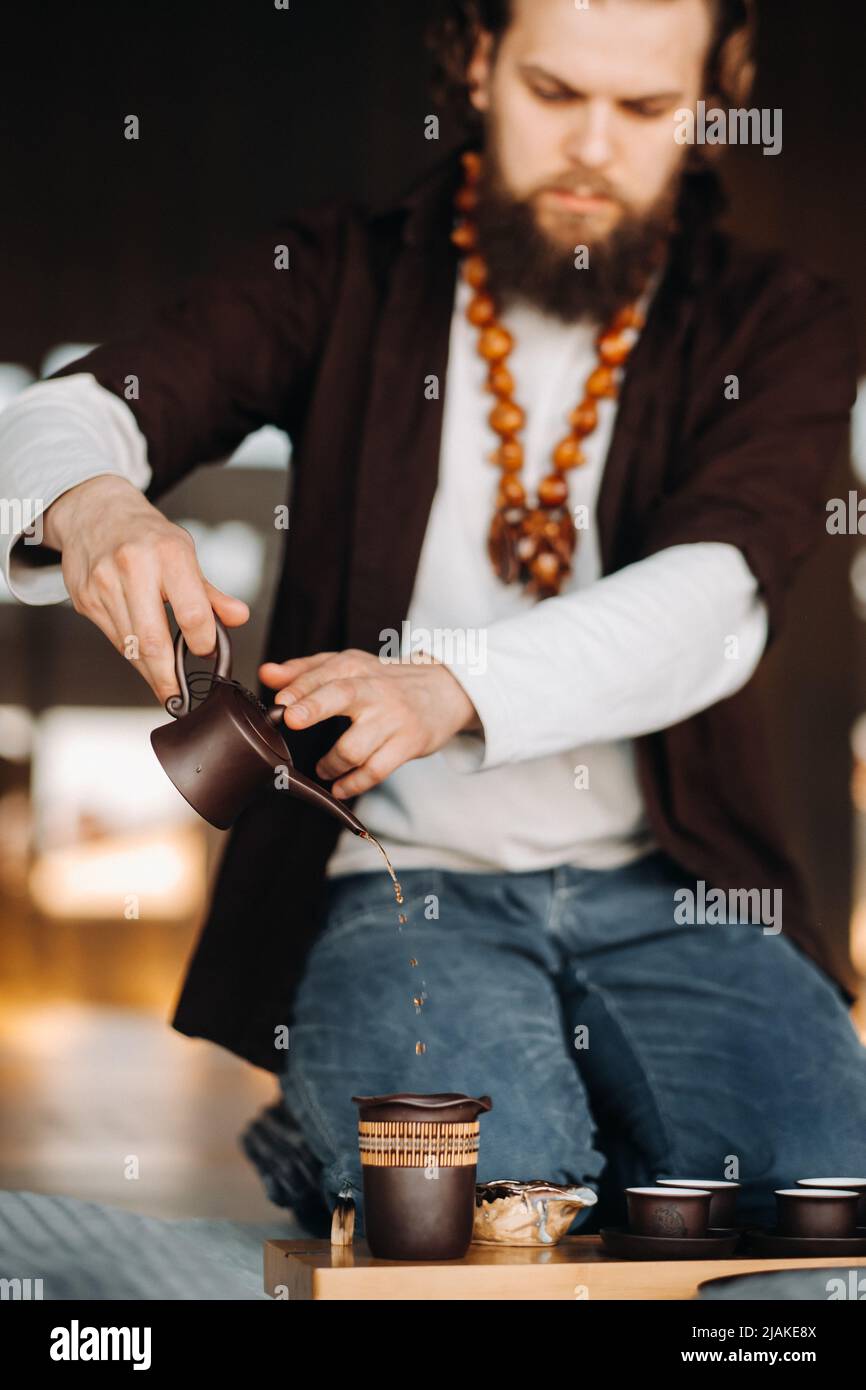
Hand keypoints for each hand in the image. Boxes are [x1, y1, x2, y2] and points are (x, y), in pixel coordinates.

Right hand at [43, 474, 248, 703]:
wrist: (95, 512)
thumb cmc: (146, 535)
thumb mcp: (185, 553)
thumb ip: (211, 593)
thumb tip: (238, 617)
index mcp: (167, 553)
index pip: (191, 612)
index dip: (202, 641)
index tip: (206, 653)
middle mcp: (133, 566)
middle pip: (153, 639)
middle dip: (167, 677)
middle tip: (179, 697)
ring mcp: (104, 583)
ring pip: (130, 645)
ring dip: (149, 671)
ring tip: (165, 683)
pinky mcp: (85, 598)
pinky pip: (113, 638)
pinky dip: (131, 654)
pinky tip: (143, 658)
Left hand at [259, 647, 481, 796]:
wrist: (444, 691)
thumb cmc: (383, 681)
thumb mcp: (348, 668)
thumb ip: (305, 671)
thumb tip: (266, 674)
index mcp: (355, 668)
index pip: (324, 673)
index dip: (300, 687)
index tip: (280, 702)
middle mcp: (375, 689)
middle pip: (342, 695)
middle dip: (314, 707)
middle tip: (291, 720)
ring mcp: (393, 718)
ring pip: (355, 746)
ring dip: (330, 764)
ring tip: (323, 769)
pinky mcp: (408, 744)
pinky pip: (375, 771)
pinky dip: (352, 784)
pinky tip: (339, 787)